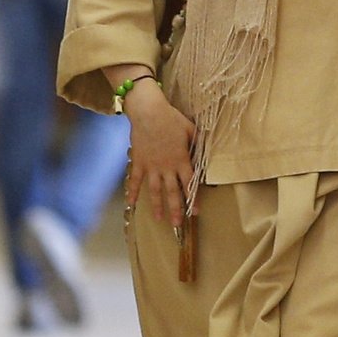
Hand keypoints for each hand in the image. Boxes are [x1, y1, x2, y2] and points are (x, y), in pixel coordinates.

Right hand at [122, 79, 197, 226]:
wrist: (148, 112)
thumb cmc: (170, 118)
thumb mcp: (190, 129)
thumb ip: (198, 142)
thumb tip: (206, 150)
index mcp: (181, 160)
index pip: (189, 184)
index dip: (193, 199)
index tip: (195, 212)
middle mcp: (167, 167)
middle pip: (172, 192)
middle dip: (176, 209)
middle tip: (177, 224)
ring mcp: (151, 167)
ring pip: (155, 191)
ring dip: (157, 206)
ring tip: (159, 219)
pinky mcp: (139, 162)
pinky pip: (134, 180)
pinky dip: (131, 192)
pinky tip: (130, 203)